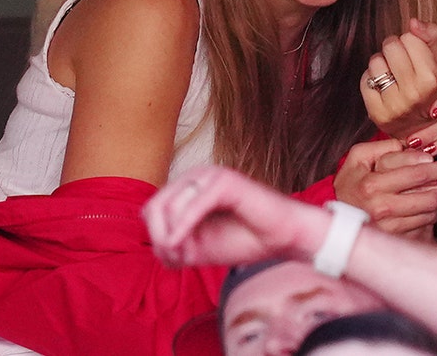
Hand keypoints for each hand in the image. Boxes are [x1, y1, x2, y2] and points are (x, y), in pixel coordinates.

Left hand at [143, 166, 326, 267]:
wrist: (284, 238)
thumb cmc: (246, 239)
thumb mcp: (201, 246)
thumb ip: (176, 244)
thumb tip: (160, 244)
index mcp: (189, 188)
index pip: (152, 209)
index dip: (156, 237)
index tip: (175, 260)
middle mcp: (197, 176)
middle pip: (155, 206)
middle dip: (159, 237)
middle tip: (177, 259)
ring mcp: (211, 176)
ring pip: (170, 205)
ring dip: (170, 236)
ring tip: (185, 256)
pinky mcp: (225, 181)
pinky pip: (193, 205)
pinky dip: (183, 228)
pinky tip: (184, 249)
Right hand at [333, 138, 436, 238]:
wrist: (337, 219)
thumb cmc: (351, 185)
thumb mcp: (358, 158)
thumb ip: (382, 147)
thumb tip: (411, 146)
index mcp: (371, 184)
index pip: (416, 172)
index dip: (435, 165)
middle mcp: (381, 207)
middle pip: (430, 194)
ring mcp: (389, 227)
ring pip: (430, 210)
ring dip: (435, 198)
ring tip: (431, 189)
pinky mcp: (396, 240)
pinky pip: (425, 225)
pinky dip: (427, 214)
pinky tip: (420, 207)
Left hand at [361, 18, 436, 139]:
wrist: (421, 126)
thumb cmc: (429, 88)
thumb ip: (430, 35)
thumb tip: (413, 22)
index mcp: (432, 79)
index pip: (409, 37)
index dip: (411, 42)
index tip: (415, 55)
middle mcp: (413, 94)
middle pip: (390, 46)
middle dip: (395, 49)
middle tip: (401, 62)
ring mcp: (394, 106)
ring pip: (375, 61)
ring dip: (382, 64)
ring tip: (393, 76)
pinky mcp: (377, 114)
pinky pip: (364, 80)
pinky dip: (372, 80)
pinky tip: (383, 88)